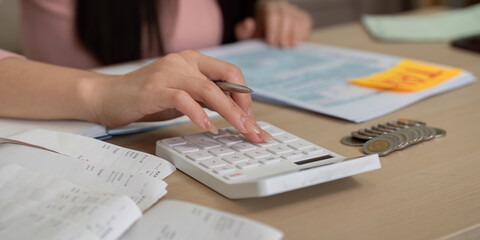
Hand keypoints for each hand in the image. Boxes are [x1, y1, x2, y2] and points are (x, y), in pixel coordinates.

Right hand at [86, 50, 271, 141]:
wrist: (108, 96)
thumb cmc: (147, 98)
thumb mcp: (183, 95)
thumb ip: (205, 98)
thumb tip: (235, 112)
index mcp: (193, 61)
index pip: (230, 72)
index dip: (245, 95)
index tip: (251, 118)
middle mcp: (183, 62)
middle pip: (224, 80)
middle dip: (243, 108)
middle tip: (253, 130)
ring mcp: (168, 73)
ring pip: (208, 89)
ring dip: (229, 112)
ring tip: (240, 130)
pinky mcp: (153, 89)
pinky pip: (182, 100)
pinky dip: (198, 114)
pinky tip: (208, 127)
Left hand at [235, 1, 311, 46]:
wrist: (270, 30)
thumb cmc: (258, 34)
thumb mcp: (247, 33)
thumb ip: (243, 30)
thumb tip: (249, 23)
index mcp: (267, 9)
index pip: (272, 14)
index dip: (273, 28)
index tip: (271, 42)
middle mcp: (282, 7)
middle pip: (286, 17)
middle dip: (284, 33)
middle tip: (281, 46)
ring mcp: (294, 12)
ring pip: (298, 20)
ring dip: (294, 35)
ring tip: (289, 46)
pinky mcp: (304, 19)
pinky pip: (305, 24)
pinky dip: (302, 35)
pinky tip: (296, 44)